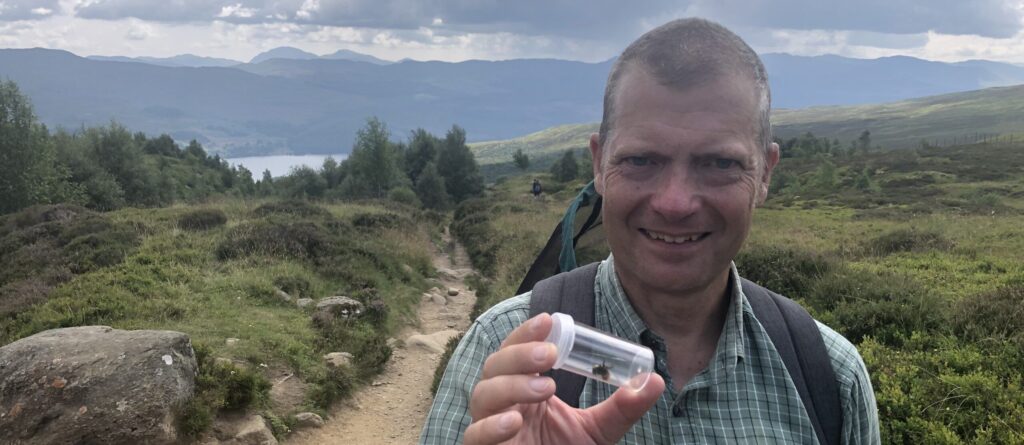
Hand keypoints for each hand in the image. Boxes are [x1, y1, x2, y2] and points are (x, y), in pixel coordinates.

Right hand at [464, 313, 664, 443]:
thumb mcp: (599, 431)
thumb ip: (622, 407)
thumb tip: (655, 380)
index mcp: (523, 388)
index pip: (516, 350)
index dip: (526, 333)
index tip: (550, 320)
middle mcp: (502, 403)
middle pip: (494, 366)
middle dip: (519, 355)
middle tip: (551, 355)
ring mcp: (489, 427)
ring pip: (483, 395)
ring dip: (511, 385)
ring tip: (546, 388)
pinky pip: (474, 436)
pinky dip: (490, 426)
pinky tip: (515, 421)